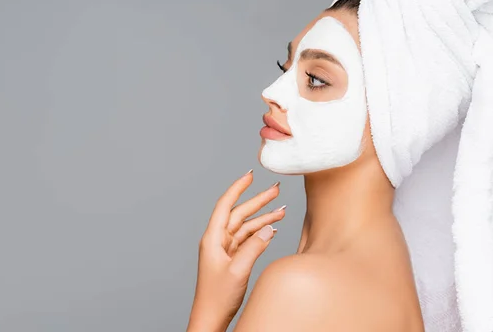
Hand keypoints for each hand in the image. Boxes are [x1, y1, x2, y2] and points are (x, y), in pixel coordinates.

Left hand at [187, 169, 286, 331]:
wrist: (211, 317)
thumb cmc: (217, 297)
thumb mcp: (238, 270)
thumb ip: (254, 248)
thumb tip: (269, 229)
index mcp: (213, 238)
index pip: (225, 205)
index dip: (238, 188)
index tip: (249, 175)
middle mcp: (218, 240)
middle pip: (239, 214)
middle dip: (257, 201)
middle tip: (275, 189)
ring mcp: (225, 250)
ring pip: (246, 227)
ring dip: (263, 218)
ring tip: (282, 209)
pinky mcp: (232, 259)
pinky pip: (248, 240)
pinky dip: (261, 234)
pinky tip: (273, 229)